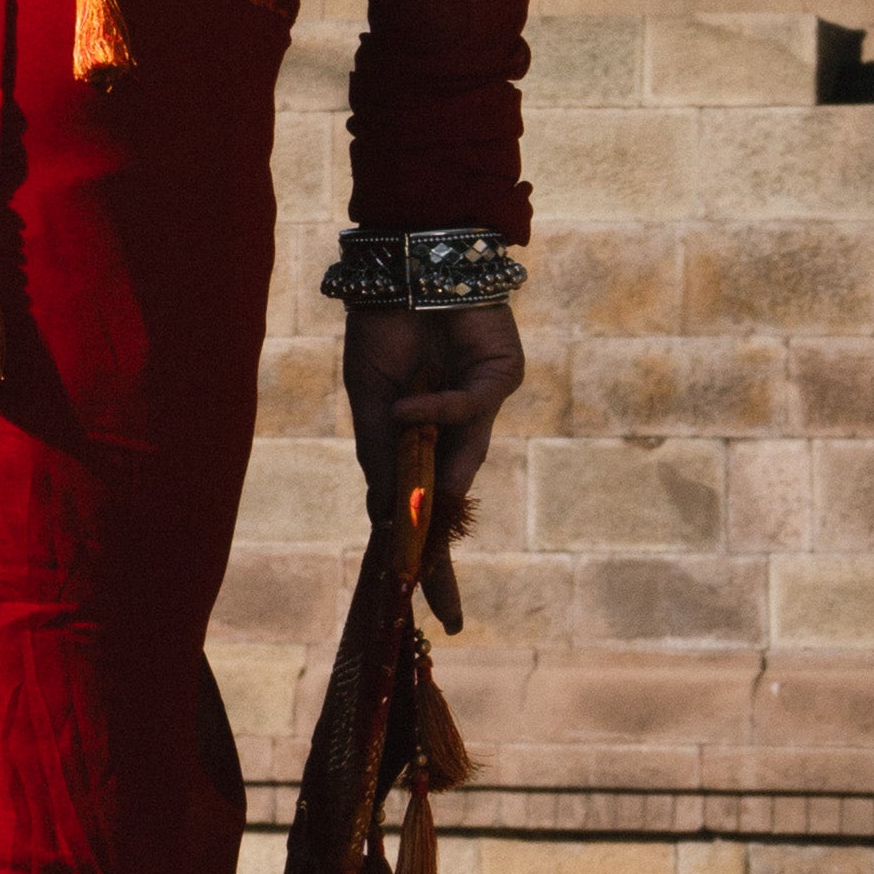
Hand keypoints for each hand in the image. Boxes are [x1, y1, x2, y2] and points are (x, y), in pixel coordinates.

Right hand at [343, 299, 523, 605]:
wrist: (403, 264)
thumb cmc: (382, 329)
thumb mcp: (370, 403)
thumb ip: (384, 457)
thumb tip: (390, 519)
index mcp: (419, 438)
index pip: (422, 508)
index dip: (423, 558)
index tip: (420, 608)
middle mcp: (454, 429)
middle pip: (452, 504)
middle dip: (443, 555)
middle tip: (443, 606)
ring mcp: (480, 406)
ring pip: (464, 463)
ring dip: (434, 475)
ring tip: (410, 470)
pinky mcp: (503, 378)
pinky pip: (471, 412)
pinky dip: (439, 414)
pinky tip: (409, 408)